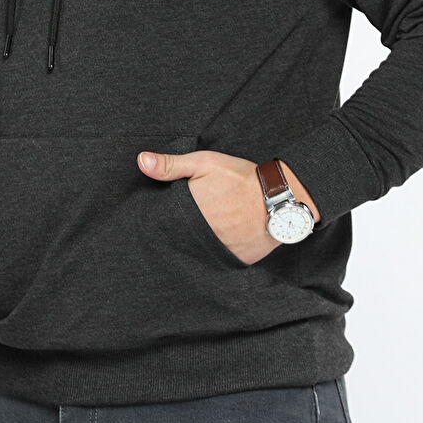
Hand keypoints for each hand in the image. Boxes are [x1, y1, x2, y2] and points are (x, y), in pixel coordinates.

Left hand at [137, 148, 280, 264]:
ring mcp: (219, 250)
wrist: (281, 196)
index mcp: (189, 212)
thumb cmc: (240, 178)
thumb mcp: (205, 163)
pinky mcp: (236, 260)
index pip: (163, 223)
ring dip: (196, 244)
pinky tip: (219, 242)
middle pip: (180, 239)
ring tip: (205, 232)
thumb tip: (141, 161)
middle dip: (179, 232)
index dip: (162, 219)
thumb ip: (171, 165)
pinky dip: (217, 252)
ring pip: (198, 251)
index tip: (166, 215)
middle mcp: (201, 235)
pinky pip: (220, 260)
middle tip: (189, 223)